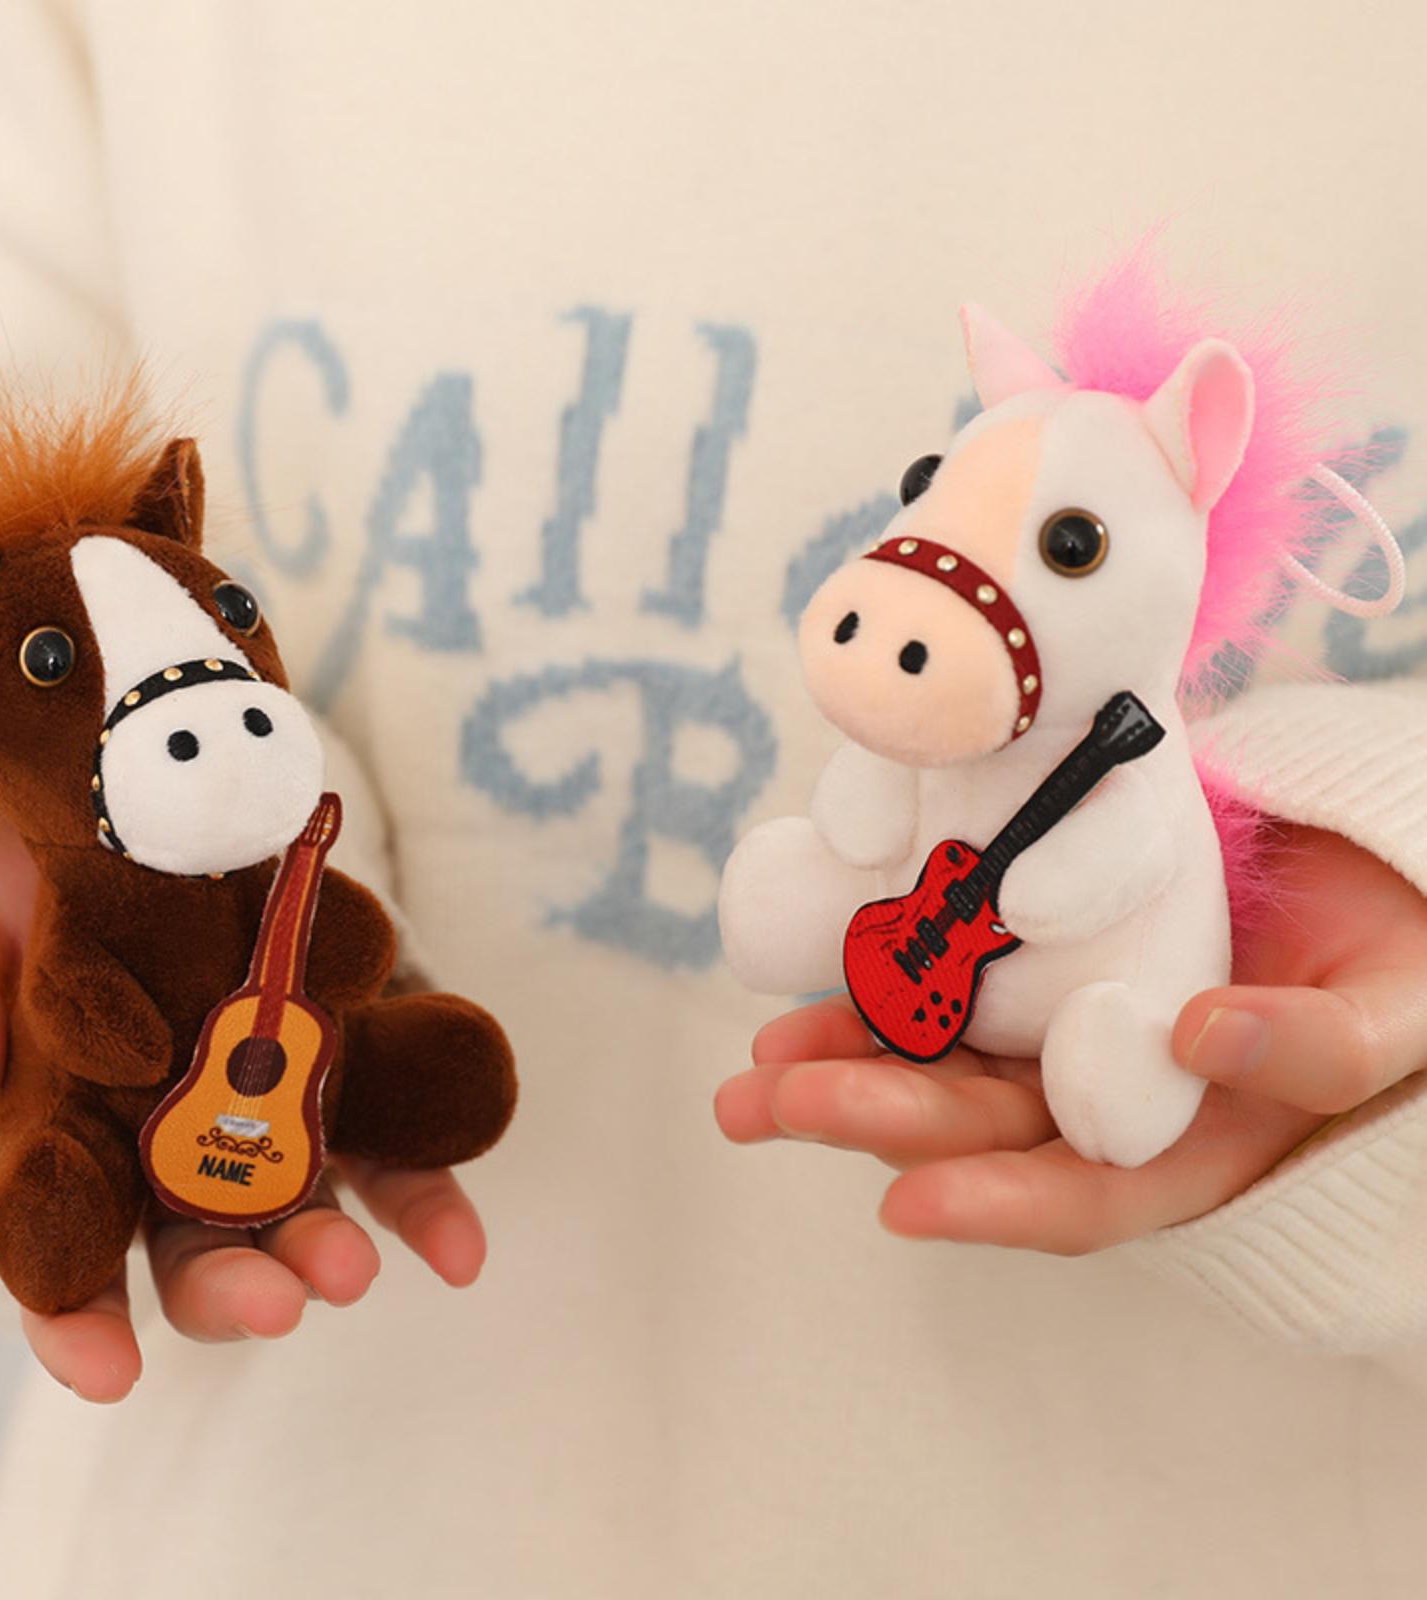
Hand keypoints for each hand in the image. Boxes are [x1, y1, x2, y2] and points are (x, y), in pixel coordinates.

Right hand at [0, 815, 485, 1402]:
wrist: (92, 813)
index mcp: (60, 1146)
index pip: (64, 1263)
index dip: (79, 1324)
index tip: (108, 1370)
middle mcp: (161, 1147)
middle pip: (197, 1244)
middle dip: (236, 1284)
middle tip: (276, 1301)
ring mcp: (251, 1105)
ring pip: (296, 1206)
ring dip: (331, 1247)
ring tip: (360, 1270)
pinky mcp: (327, 1059)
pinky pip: (384, 1141)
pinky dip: (423, 1195)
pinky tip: (459, 1248)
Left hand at [716, 825, 1426, 1252]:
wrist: (1371, 867)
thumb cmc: (1398, 960)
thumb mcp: (1391, 1012)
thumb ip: (1319, 1048)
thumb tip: (1201, 1035)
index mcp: (1189, 1133)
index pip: (1085, 1191)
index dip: (997, 1203)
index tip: (902, 1203)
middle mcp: (1105, 1090)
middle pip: (980, 1122)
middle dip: (875, 1115)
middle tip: (770, 1104)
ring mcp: (1060, 1018)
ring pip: (942, 1052)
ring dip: (847, 1055)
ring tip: (761, 1060)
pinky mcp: (1031, 947)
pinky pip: (946, 964)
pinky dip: (881, 967)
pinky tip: (817, 963)